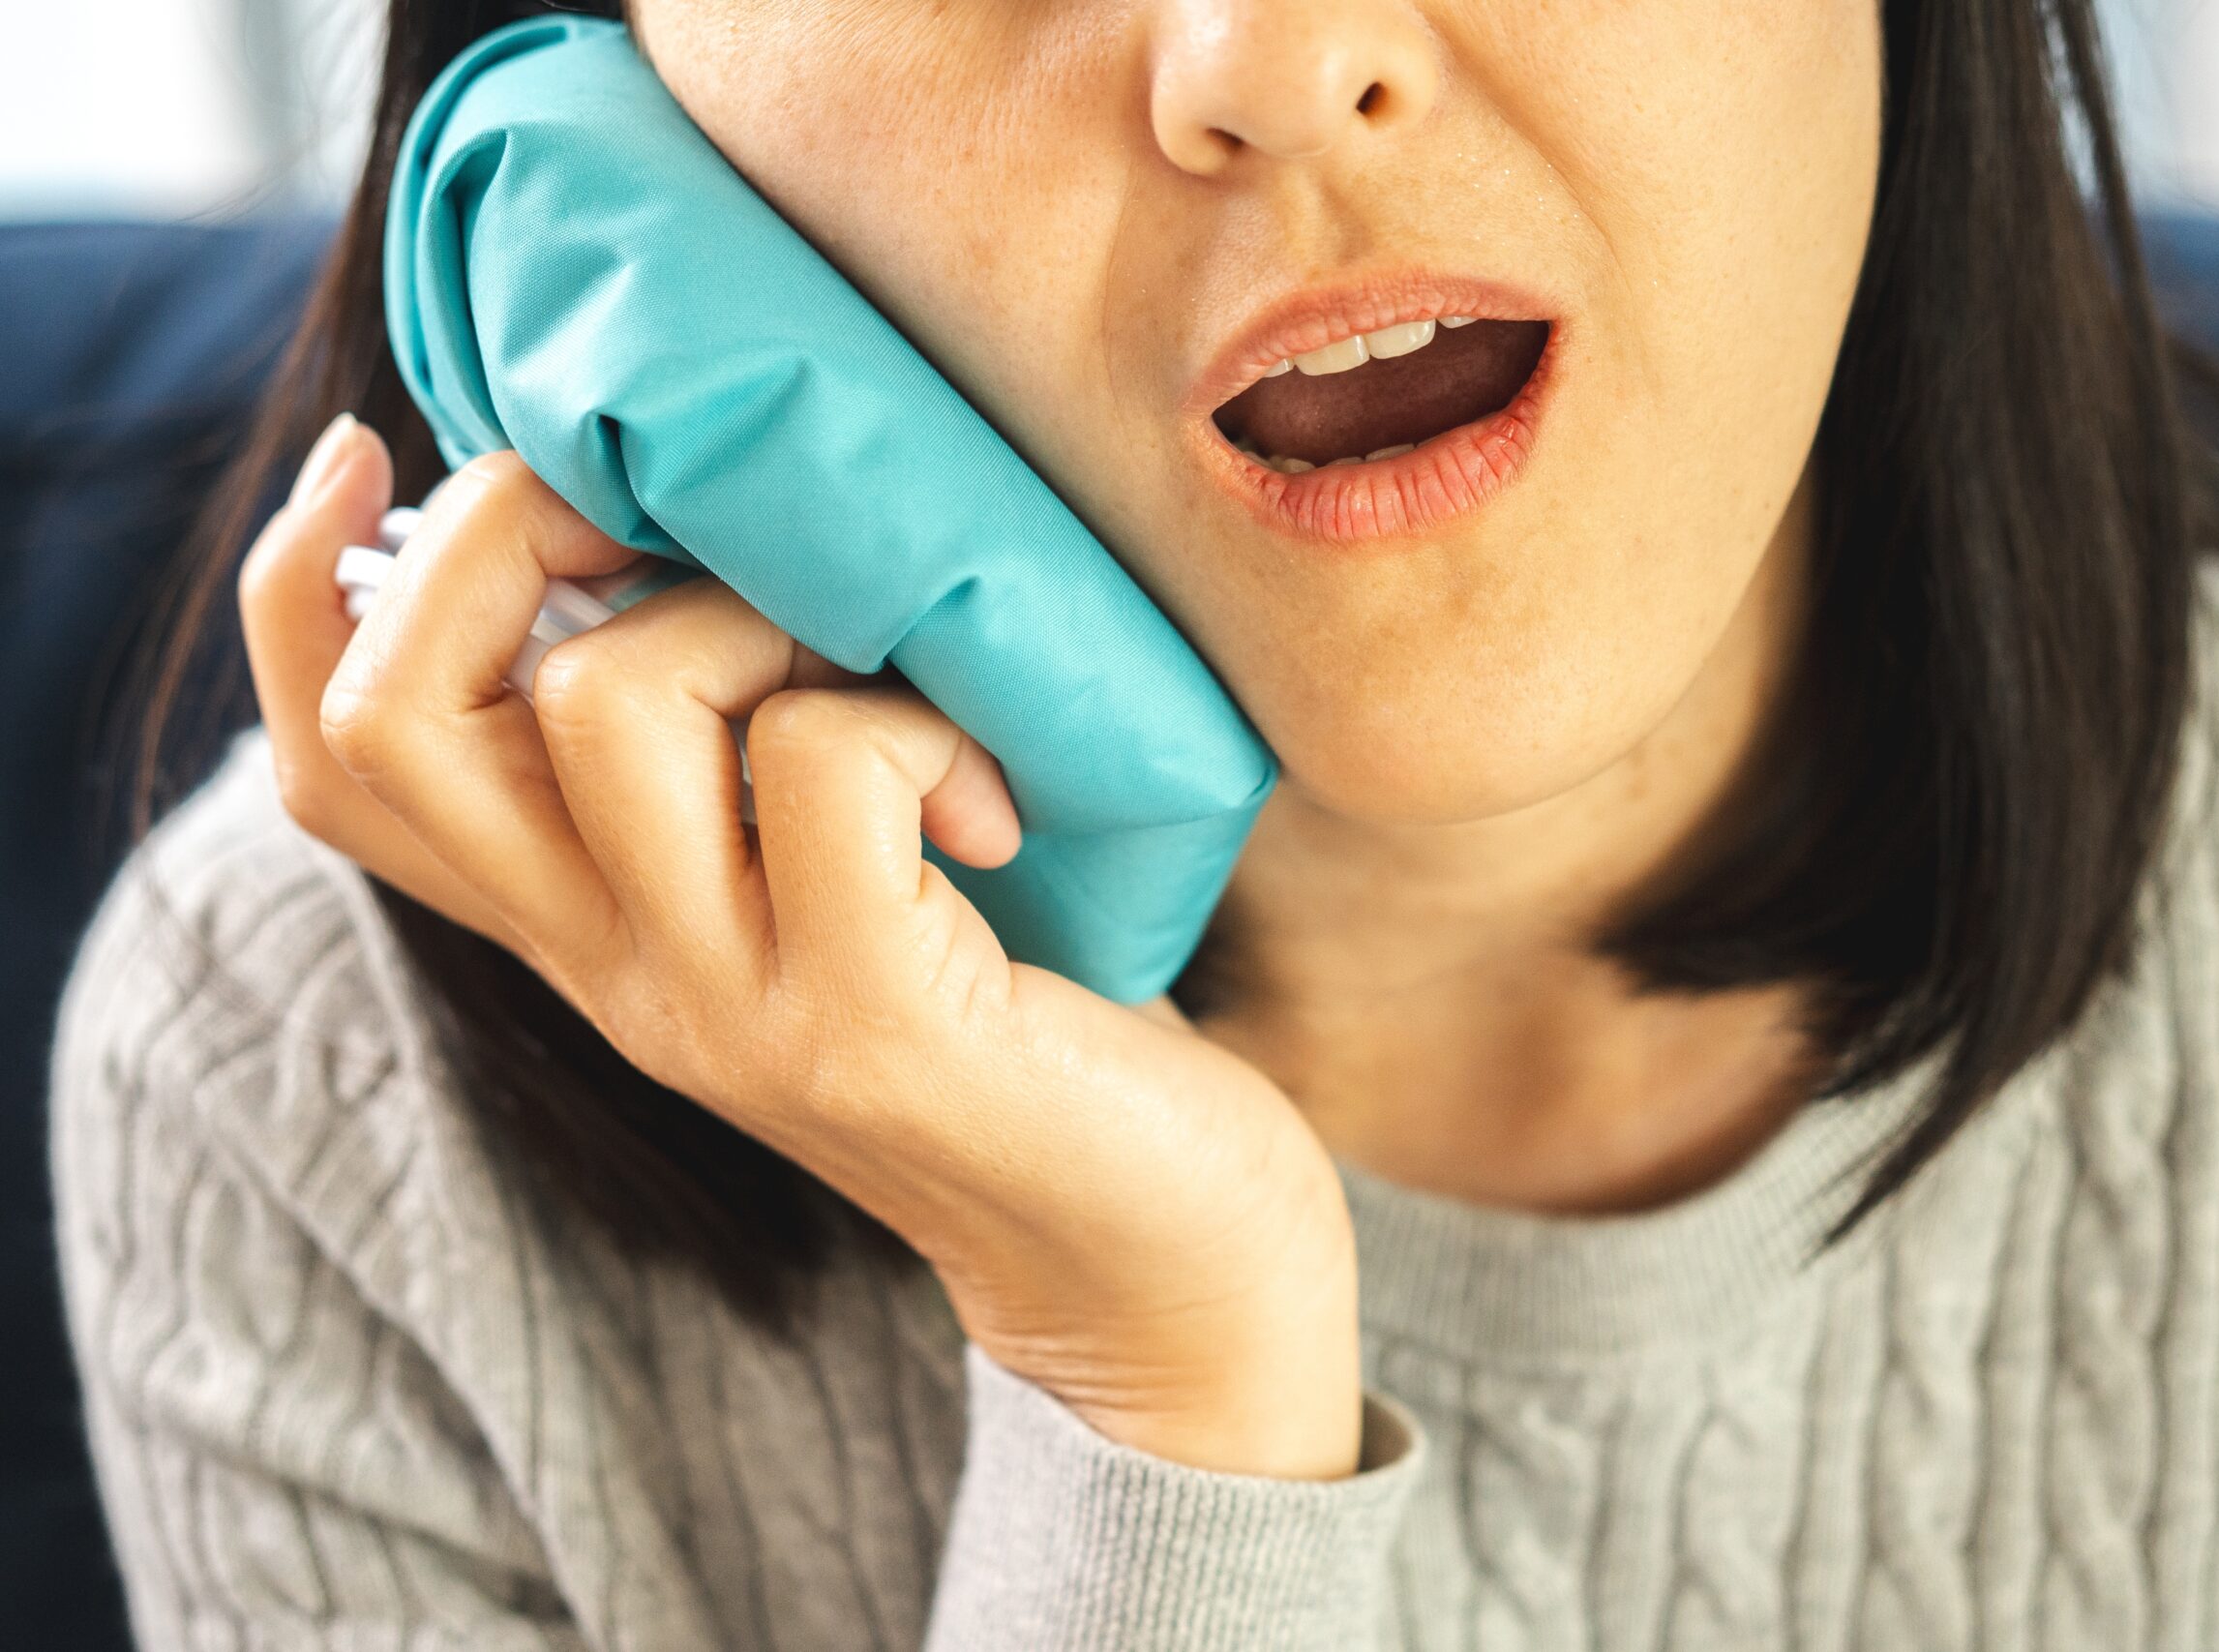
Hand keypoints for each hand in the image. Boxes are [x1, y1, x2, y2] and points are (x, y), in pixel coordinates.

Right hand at [237, 416, 1363, 1478]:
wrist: (1152, 1266)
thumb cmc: (1020, 1016)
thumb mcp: (823, 877)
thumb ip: (722, 762)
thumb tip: (672, 527)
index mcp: (583, 926)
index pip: (335, 766)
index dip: (299, 591)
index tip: (383, 448)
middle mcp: (612, 973)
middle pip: (400, 716)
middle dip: (501, 529)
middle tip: (662, 507)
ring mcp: (724, 1005)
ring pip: (608, 699)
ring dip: (750, 609)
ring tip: (876, 669)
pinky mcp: (867, 1022)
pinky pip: (826, 761)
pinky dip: (919, 721)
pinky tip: (998, 808)